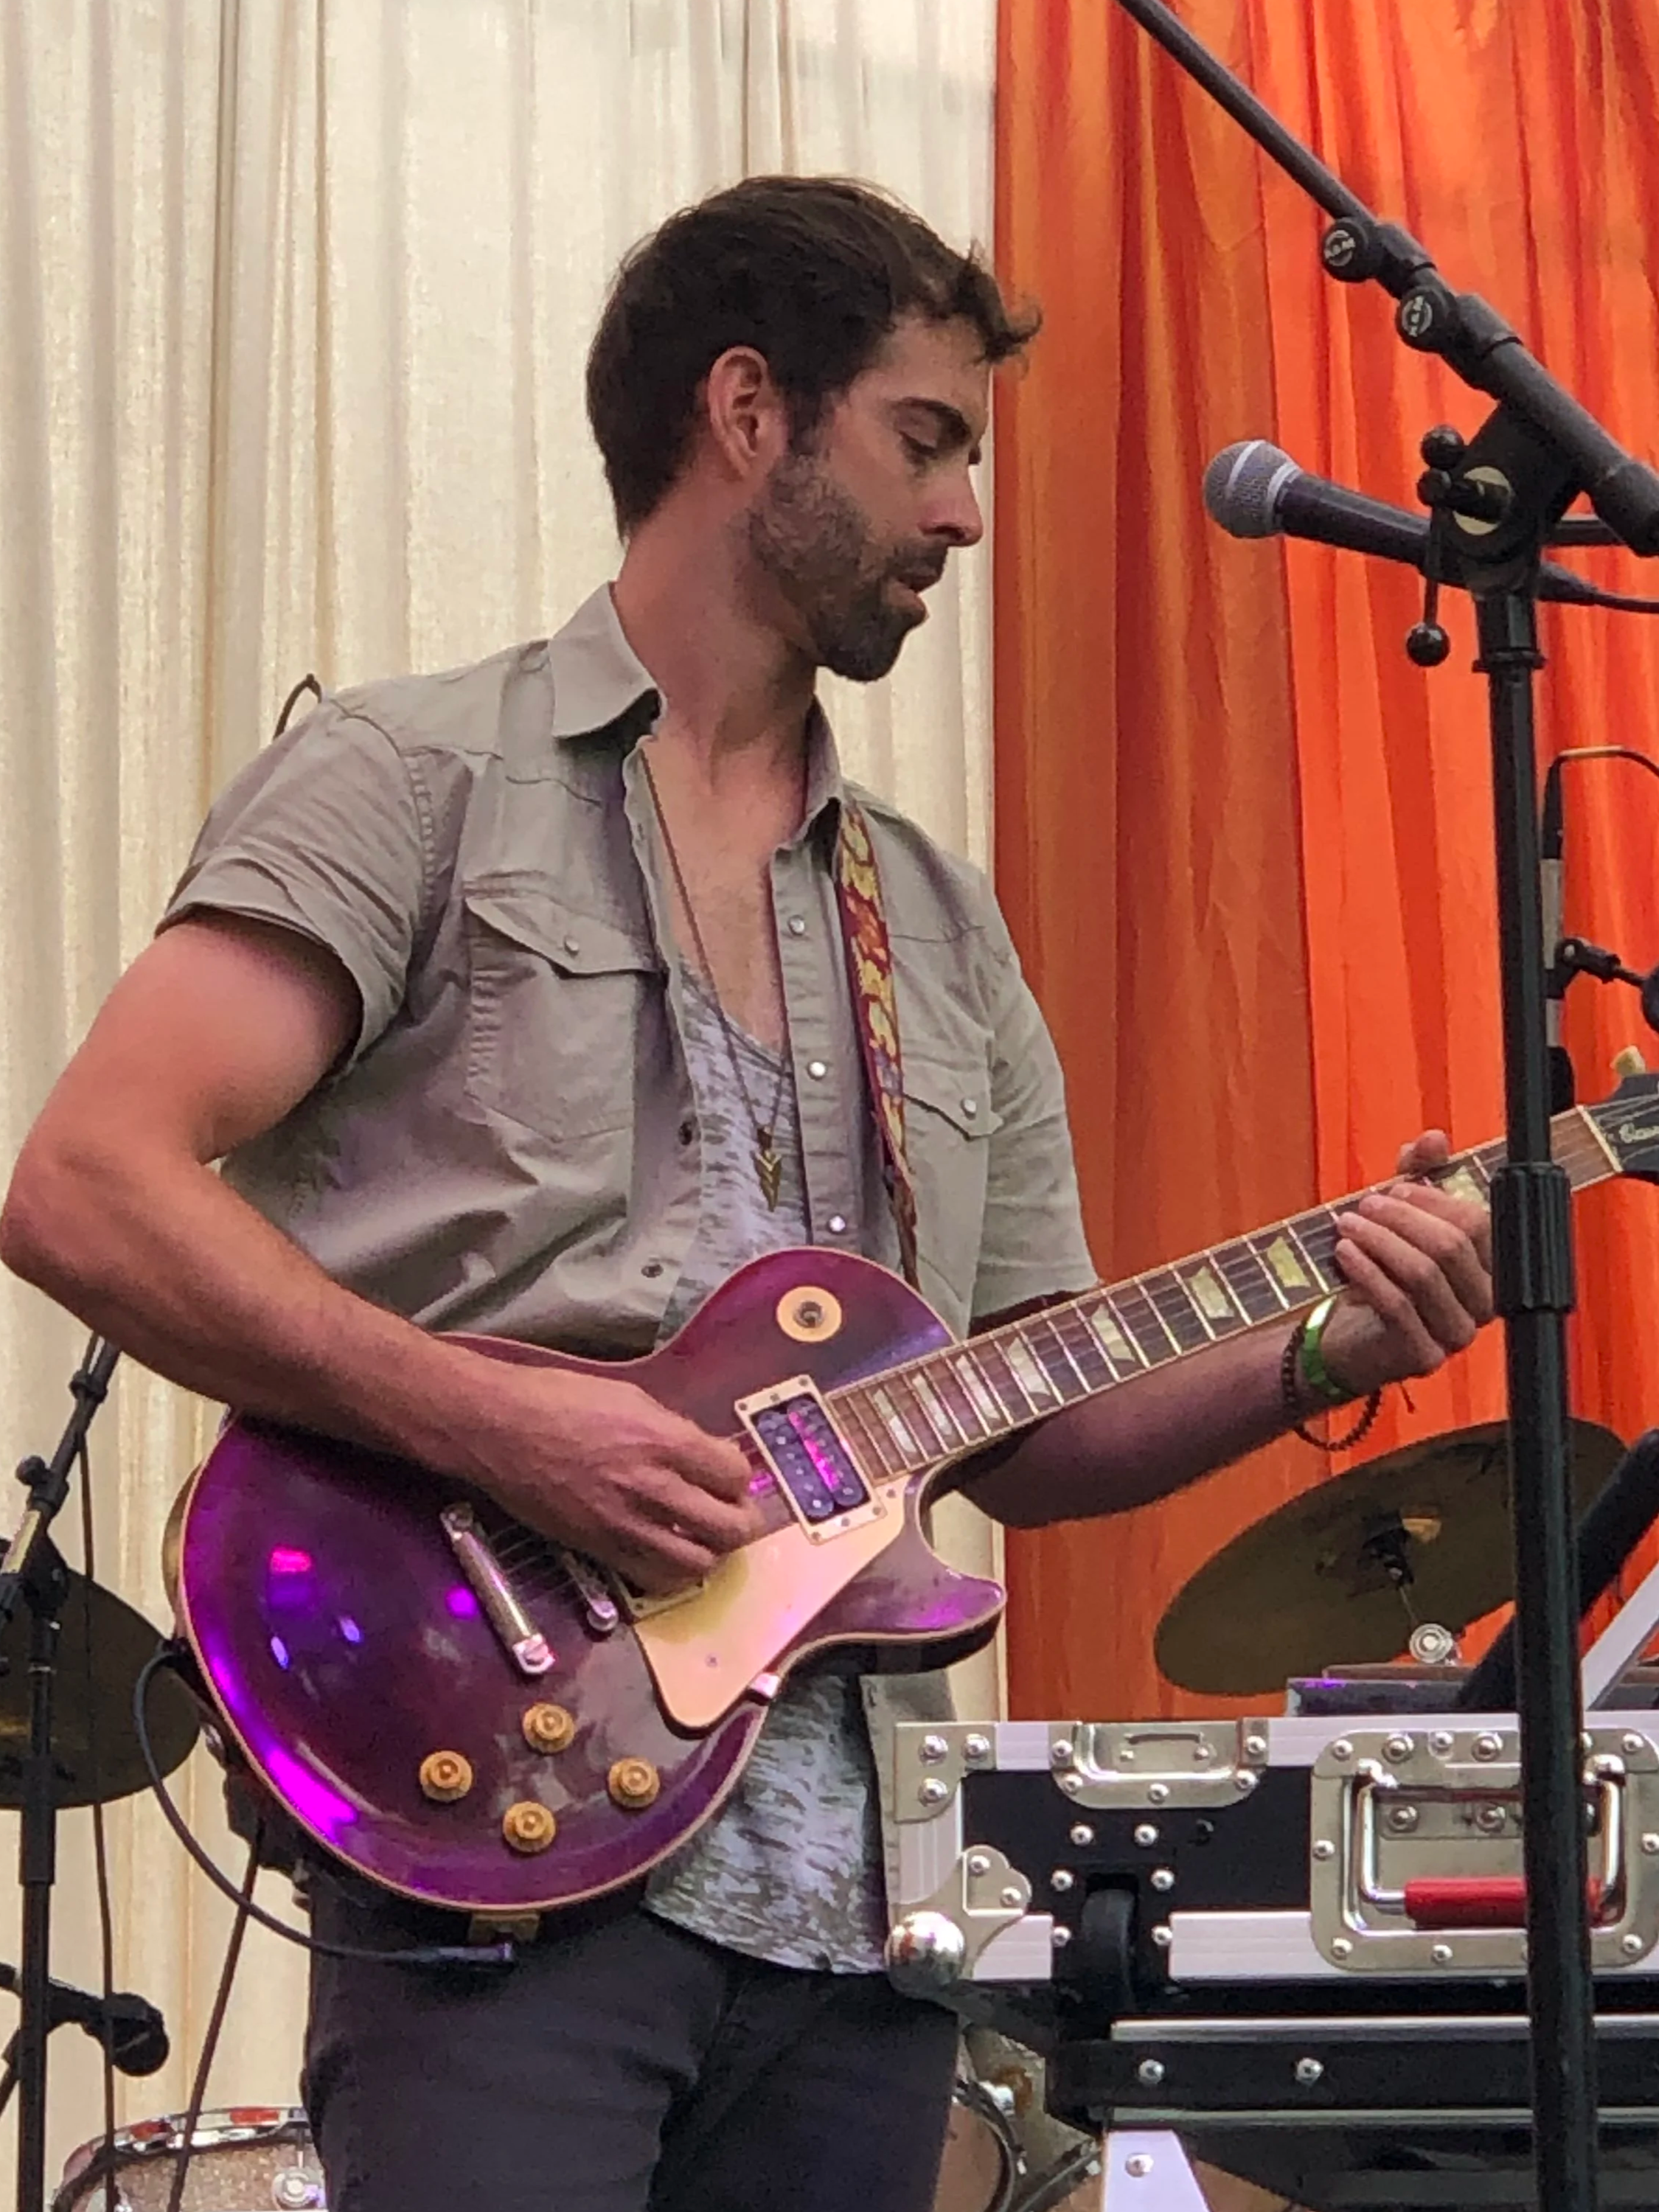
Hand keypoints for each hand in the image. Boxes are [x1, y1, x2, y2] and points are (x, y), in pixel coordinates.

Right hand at [463, 1358, 762, 1594]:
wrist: (497, 1428)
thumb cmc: (556, 1400)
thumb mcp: (629, 1397)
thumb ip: (673, 1430)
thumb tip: (705, 1453)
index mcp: (662, 1440)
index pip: (735, 1474)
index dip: (738, 1476)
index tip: (729, 1475)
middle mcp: (650, 1487)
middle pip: (728, 1527)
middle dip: (740, 1521)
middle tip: (732, 1513)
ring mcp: (623, 1523)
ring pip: (697, 1563)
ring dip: (709, 1551)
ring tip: (702, 1537)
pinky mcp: (597, 1547)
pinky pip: (652, 1577)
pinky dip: (670, 1571)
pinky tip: (667, 1553)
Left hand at [1316, 1129, 1494, 1397]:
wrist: (1354, 1337)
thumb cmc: (1387, 1273)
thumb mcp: (1403, 1216)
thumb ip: (1421, 1173)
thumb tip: (1433, 1138)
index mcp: (1493, 1268)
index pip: (1479, 1224)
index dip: (1436, 1200)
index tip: (1398, 1187)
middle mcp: (1485, 1304)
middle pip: (1451, 1247)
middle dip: (1402, 1218)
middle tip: (1366, 1206)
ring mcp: (1457, 1333)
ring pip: (1423, 1275)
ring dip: (1380, 1241)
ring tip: (1347, 1225)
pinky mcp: (1423, 1356)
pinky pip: (1398, 1307)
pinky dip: (1368, 1273)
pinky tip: (1346, 1253)